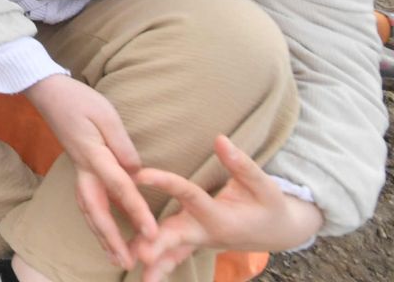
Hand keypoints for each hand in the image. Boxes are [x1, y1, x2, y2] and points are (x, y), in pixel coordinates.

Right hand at [25, 75, 159, 267]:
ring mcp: (79, 170)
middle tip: (126, 263)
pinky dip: (97, 221)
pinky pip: (89, 201)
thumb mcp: (106, 115)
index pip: (119, 187)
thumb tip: (136, 172)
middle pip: (96, 210)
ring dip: (101, 236)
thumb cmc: (79, 100)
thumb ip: (122, 144)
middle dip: (110, 238)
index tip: (152, 232)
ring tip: (115, 258)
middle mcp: (84, 169)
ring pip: (89, 210)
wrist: (48, 92)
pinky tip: (106, 232)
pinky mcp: (81, 169)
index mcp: (93, 155)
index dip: (137, 210)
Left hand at [132, 136, 324, 280]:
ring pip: (171, 252)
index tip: (140, 175)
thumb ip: (241, 165)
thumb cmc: (270, 205)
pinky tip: (139, 272)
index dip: (165, 182)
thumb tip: (220, 139)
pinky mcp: (193, 243)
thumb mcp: (264, 185)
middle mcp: (206, 232)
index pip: (189, 195)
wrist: (278, 232)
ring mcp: (198, 241)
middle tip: (139, 254)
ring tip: (129, 266)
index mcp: (221, 217)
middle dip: (157, 245)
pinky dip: (157, 264)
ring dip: (153, 262)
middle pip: (175, 236)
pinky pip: (173, 256)